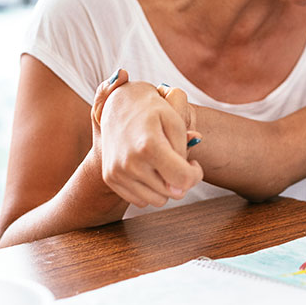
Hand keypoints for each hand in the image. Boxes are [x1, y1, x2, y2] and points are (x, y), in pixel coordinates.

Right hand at [92, 71, 202, 208]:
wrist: (118, 103)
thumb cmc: (152, 110)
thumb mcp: (175, 120)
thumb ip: (185, 151)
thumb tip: (186, 181)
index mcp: (149, 146)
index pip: (183, 179)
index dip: (195, 175)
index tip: (193, 163)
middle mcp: (130, 163)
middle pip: (172, 193)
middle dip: (181, 179)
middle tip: (177, 160)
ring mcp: (117, 172)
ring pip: (157, 201)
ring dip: (165, 187)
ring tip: (163, 164)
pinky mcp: (110, 178)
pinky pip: (140, 200)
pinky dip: (149, 189)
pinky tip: (149, 168)